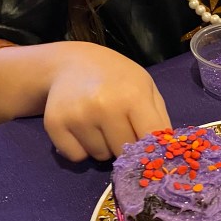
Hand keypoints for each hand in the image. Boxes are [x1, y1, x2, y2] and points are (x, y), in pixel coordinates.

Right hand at [43, 43, 170, 161]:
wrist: (70, 63)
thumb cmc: (116, 77)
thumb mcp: (145, 87)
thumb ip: (159, 119)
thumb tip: (165, 154)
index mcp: (133, 95)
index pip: (150, 139)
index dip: (151, 149)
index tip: (149, 152)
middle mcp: (104, 106)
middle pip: (124, 153)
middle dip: (125, 146)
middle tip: (118, 126)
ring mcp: (78, 116)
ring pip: (100, 156)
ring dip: (102, 146)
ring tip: (98, 122)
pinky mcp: (55, 125)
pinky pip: (76, 157)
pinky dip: (80, 148)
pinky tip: (81, 127)